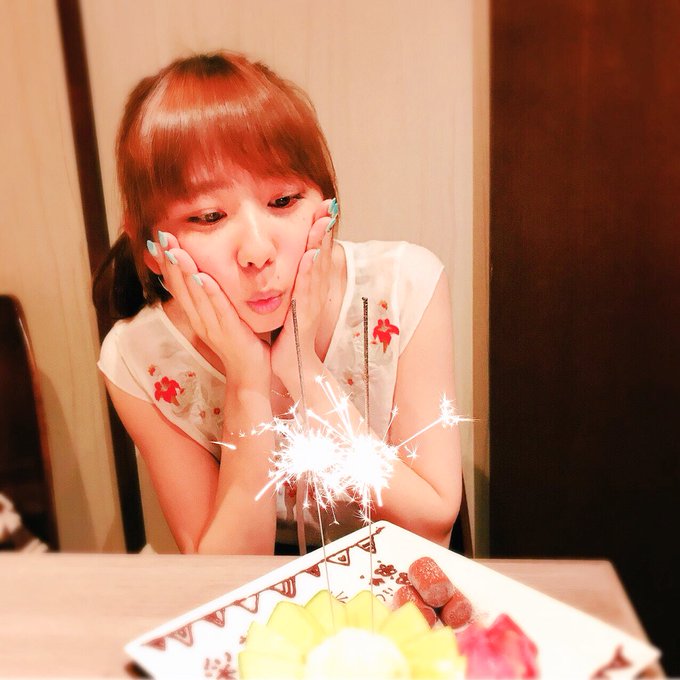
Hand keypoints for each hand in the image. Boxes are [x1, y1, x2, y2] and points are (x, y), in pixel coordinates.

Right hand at [147, 231, 270, 386]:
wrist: (250, 375)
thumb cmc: (239, 342)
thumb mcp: (221, 316)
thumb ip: (213, 297)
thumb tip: (205, 273)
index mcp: (197, 314)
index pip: (177, 284)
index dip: (166, 263)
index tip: (156, 240)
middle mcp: (200, 319)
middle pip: (180, 286)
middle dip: (170, 260)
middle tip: (161, 236)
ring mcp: (213, 327)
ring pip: (195, 296)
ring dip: (184, 273)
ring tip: (176, 251)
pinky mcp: (230, 332)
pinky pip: (219, 309)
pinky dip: (210, 293)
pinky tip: (202, 277)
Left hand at [271, 198, 336, 391]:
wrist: (292, 365)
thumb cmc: (289, 335)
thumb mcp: (292, 303)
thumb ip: (293, 283)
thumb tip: (290, 262)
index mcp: (311, 288)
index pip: (318, 253)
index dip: (321, 231)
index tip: (323, 207)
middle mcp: (315, 293)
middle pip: (323, 256)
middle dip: (325, 230)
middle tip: (328, 205)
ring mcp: (312, 304)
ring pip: (318, 269)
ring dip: (321, 245)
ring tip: (322, 222)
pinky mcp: (304, 316)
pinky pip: (307, 291)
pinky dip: (310, 273)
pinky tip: (310, 257)